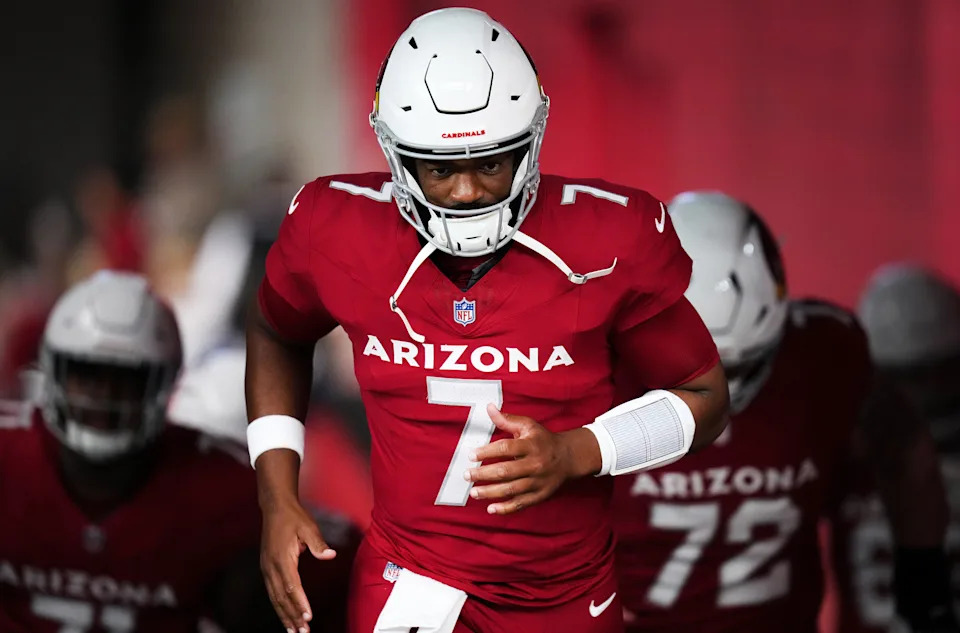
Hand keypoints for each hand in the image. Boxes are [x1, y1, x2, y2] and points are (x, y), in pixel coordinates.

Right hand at [260, 497, 336, 632]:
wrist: (275, 508)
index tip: (308, 616)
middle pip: (282, 597)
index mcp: (282, 558)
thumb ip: (318, 543)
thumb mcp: (308, 527)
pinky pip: (272, 593)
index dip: (299, 602)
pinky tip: (285, 617)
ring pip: (275, 598)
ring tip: (294, 631)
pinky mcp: (266, 569)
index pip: (292, 585)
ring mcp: (267, 569)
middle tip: (303, 632)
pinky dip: (279, 607)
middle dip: (292, 616)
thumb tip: (330, 554)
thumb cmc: (293, 517)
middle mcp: (271, 566)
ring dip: (284, 616)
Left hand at [464, 404, 598, 514]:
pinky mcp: (540, 495)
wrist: (569, 457)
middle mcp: (535, 464)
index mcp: (531, 445)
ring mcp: (538, 481)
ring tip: (474, 492)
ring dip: (490, 492)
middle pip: (506, 471)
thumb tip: (489, 408)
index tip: (471, 455)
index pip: (506, 448)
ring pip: (512, 489)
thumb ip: (507, 420)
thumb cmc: (544, 440)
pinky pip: (521, 503)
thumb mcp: (528, 426)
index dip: (487, 452)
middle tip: (467, 475)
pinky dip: (505, 508)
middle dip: (483, 474)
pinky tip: (490, 508)